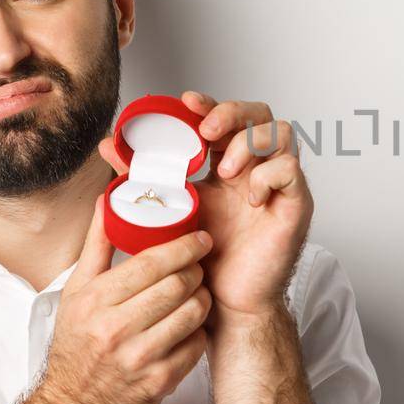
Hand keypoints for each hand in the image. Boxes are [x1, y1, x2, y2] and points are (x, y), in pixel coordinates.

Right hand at [37, 194, 214, 403]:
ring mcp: (139, 358)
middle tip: (199, 266)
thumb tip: (108, 199)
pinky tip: (190, 325)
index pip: (150, 264)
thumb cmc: (77, 344)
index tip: (199, 238)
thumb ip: (97, 245)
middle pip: (176, 286)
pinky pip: (196, 345)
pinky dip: (199, 331)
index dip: (182, 247)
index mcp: (95, 302)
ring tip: (197, 292)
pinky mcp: (159, 382)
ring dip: (202, 298)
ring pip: (192, 314)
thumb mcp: (76, 292)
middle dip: (195, 271)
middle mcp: (115, 330)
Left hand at [98, 92, 312, 321]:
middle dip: (232, 113)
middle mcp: (255, 169)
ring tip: (225, 170)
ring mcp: (277, 185)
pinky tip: (249, 197)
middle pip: (259, 115)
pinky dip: (269, 175)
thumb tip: (109, 146)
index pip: (228, 117)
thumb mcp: (169, 208)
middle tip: (206, 131)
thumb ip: (143, 175)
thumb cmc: (202, 259)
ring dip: (249, 142)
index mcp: (227, 166)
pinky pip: (292, 170)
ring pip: (282, 133)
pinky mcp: (295, 205)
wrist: (222, 301)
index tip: (186, 102)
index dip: (211, 104)